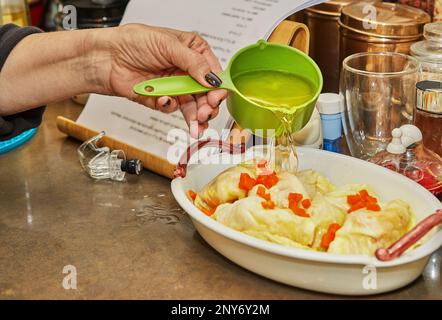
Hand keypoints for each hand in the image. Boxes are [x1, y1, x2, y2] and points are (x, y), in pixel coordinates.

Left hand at [96, 24, 226, 137]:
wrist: (107, 58)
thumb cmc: (133, 41)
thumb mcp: (168, 44)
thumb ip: (193, 62)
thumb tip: (211, 79)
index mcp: (193, 53)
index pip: (213, 73)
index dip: (217, 87)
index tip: (217, 97)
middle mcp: (186, 71)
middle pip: (206, 94)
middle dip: (208, 106)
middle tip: (205, 113)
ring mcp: (175, 86)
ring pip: (193, 107)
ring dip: (195, 117)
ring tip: (196, 125)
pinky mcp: (162, 99)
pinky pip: (171, 108)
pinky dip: (168, 106)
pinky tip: (163, 100)